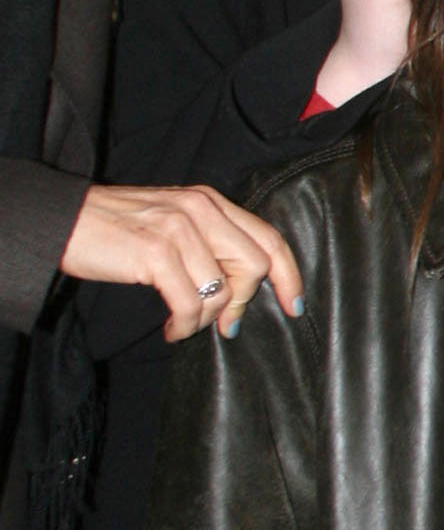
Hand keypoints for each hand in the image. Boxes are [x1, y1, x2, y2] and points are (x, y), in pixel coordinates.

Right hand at [60, 183, 304, 340]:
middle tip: (226, 327)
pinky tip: (172, 328)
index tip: (294, 304)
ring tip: (184, 324)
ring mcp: (179, 230)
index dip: (288, 274)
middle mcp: (200, 209)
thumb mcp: (171, 222)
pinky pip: (192, 304)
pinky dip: (186, 325)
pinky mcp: (156, 254)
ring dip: (206, 320)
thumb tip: (241, 290)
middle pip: (254, 265)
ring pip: (223, 290)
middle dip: (244, 303)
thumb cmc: (116, 229)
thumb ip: (209, 242)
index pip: (268, 237)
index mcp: (209, 201)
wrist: (63, 222)